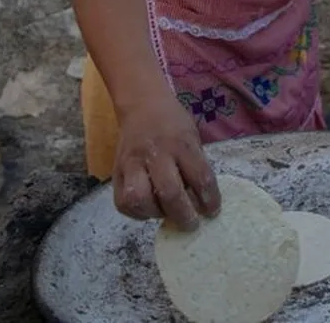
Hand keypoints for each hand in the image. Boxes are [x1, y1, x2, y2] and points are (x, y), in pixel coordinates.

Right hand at [111, 93, 220, 231]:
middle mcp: (156, 154)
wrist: (142, 105)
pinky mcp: (116, 172)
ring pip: (139, 199)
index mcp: (181, 144)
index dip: (209, 199)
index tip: (213, 212)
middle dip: (183, 214)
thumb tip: (202, 201)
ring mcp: (132, 163)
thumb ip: (196, 166)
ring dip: (155, 213)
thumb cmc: (173, 124)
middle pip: (169, 192)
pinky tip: (149, 209)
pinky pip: (123, 202)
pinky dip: (137, 212)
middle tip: (191, 224)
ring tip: (166, 213)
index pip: (200, 177)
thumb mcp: (192, 137)